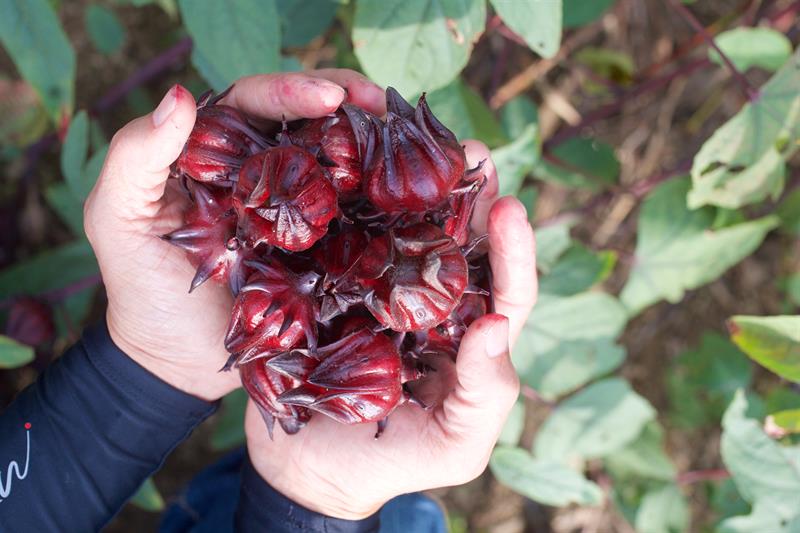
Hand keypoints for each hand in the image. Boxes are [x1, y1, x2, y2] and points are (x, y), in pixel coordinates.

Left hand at [83, 70, 385, 400]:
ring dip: (376, 148)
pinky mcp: (325, 253)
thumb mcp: (118, 219)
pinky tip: (412, 198)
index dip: (294, 91)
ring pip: (342, 164)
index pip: (258, 103)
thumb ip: (136, 157)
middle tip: (383, 107)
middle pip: (311, 123)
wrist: (177, 364)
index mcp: (219, 152)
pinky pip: (359, 221)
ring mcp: (300, 213)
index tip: (332, 97)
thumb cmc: (143, 289)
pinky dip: (386, 205)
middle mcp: (265, 173)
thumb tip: (181, 96)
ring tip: (407, 144)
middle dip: (350, 106)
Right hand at [245, 142, 537, 518]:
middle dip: (469, 194)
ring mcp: (381, 291)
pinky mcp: (335, 287)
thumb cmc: (391, 462)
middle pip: (459, 243)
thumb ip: (486, 393)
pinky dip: (352, 208)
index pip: (504, 287)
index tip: (508, 207)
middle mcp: (431, 304)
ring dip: (412, 187)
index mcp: (468, 335)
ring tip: (413, 138)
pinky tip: (346, 171)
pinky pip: (347, 243)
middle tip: (470, 149)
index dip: (513, 250)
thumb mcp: (454, 444)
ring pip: (405, 231)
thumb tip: (493, 325)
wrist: (306, 470)